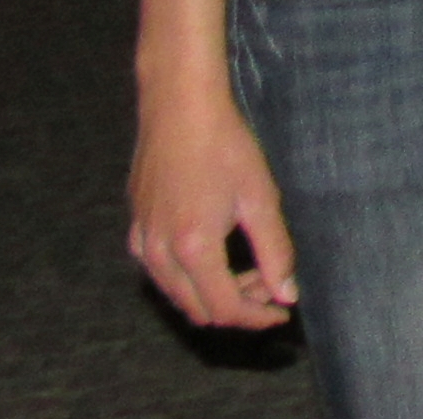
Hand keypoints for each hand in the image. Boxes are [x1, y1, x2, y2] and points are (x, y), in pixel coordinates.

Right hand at [128, 79, 298, 331]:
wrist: (178, 105)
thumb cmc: (224, 144)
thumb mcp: (260, 197)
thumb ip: (275, 251)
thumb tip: (287, 294)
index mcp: (193, 249)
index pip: (224, 310)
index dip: (257, 317)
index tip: (283, 312)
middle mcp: (159, 254)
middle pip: (198, 310)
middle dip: (239, 306)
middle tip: (270, 284)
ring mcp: (141, 241)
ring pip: (177, 295)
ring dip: (213, 294)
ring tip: (250, 268)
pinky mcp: (135, 228)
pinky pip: (160, 272)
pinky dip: (189, 278)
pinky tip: (215, 252)